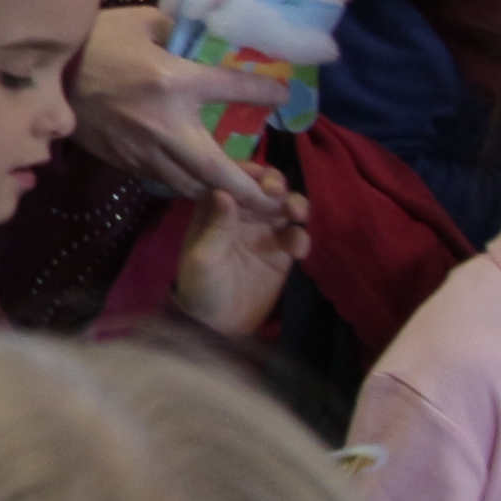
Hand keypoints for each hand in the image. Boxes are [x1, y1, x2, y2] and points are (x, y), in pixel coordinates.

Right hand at [70, 8, 290, 219]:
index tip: (283, 94)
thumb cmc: (94, 41)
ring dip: (219, 195)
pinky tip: (196, 181)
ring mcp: (143, 149)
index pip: (234, 88)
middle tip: (276, 202)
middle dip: (251, 192)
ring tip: (242, 198)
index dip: (264, 91)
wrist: (42, 74)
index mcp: (175, 82)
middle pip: (218, 171)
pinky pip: (163, 179)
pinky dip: (186, 184)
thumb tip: (197, 37)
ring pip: (191, 186)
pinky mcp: (124, 160)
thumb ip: (175, 31)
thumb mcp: (142, 21)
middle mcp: (166, 124)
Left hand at [171, 182, 311, 341]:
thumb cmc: (200, 289)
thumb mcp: (202, 258)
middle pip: (262, 188)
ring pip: (284, 207)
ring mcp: (264, 232)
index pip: (230, 180)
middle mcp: (241, 215)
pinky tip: (298, 251)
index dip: (245, 172)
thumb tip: (224, 191)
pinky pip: (296, 236)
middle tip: (277, 193)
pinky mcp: (282, 253)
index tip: (257, 176)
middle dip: (274, 184)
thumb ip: (215, 226)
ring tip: (296, 215)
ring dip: (294, 204)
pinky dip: (301, 237)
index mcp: (214, 210)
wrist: (218, 328)